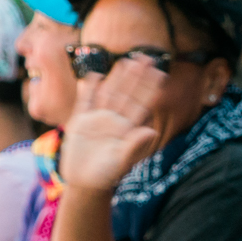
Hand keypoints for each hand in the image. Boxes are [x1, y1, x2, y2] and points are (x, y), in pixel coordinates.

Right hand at [59, 58, 161, 190]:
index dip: (150, 88)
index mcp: (127, 129)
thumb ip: (135, 145)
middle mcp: (114, 121)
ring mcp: (97, 120)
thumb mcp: (121, 161)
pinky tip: (95, 75)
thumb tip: (152, 131)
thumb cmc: (106, 175)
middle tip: (147, 57)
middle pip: (127, 93)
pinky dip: (89, 88)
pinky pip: (86, 101)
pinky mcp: (81, 122)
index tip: (160, 73)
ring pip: (109, 93)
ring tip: (126, 61)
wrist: (84, 183)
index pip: (141, 104)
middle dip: (137, 76)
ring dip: (117, 77)